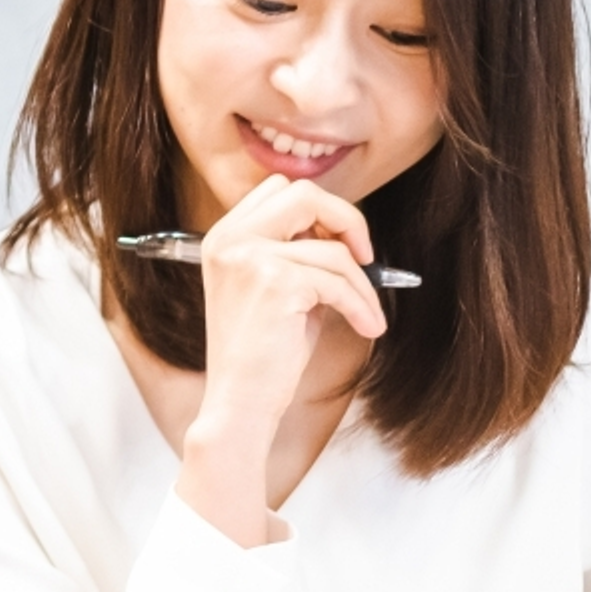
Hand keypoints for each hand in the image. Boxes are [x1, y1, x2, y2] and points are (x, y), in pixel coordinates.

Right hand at [175, 175, 389, 541]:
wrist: (240, 403)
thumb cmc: (262, 354)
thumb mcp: (273, 289)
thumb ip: (294, 251)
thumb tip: (343, 232)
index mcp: (222, 237)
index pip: (278, 189)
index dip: (319, 211)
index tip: (342, 245)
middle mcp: (230, 239)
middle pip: (303, 193)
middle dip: (346, 221)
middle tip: (366, 258)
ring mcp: (249, 257)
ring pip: (332, 248)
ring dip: (362, 284)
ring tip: (367, 315)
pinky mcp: (276, 281)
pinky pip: (339, 281)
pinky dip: (361, 305)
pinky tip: (367, 327)